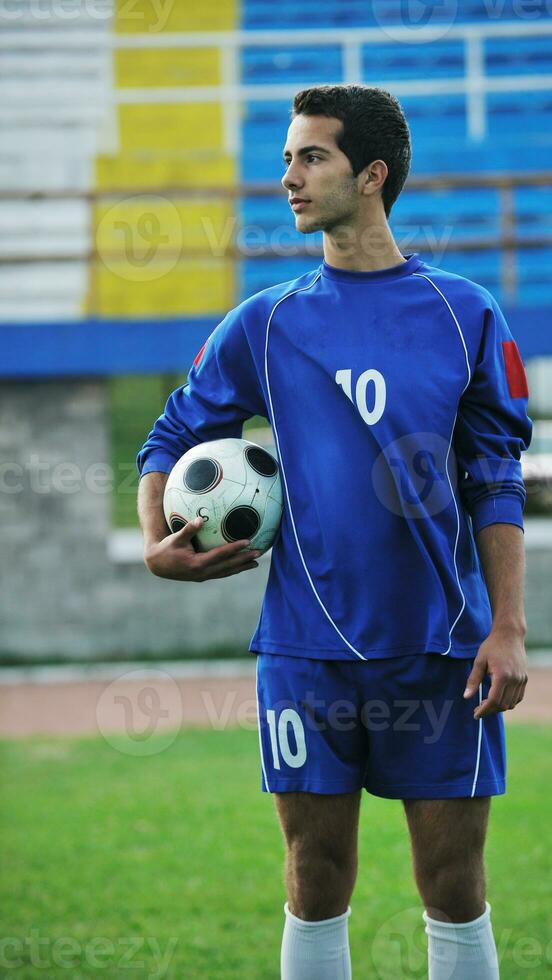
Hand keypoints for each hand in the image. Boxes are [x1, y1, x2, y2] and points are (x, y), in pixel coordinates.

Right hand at [144, 517, 261, 581]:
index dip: (235, 548)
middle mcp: (203, 573)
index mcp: (197, 564)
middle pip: (228, 566)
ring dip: (241, 567)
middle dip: (244, 560)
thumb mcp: (176, 538)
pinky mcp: (203, 577)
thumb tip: (200, 519)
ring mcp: (203, 576)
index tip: (248, 541)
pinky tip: (240, 566)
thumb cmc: (166, 549)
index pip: (221, 555)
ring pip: (226, 572)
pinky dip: (232, 570)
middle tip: (258, 553)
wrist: (158, 565)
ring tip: (255, 563)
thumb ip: (189, 529)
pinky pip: (221, 573)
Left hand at [463, 627, 528, 719]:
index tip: (475, 714)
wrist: (509, 635)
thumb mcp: (479, 661)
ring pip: (512, 703)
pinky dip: (509, 702)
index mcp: (502, 675)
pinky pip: (518, 697)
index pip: (494, 700)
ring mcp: (522, 680)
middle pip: (503, 704)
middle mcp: (515, 679)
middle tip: (478, 709)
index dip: (484, 710)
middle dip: (490, 710)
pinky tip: (498, 698)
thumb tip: (466, 697)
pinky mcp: (525, 679)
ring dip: (499, 707)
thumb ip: (473, 680)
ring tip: (486, 704)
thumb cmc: (492, 646)